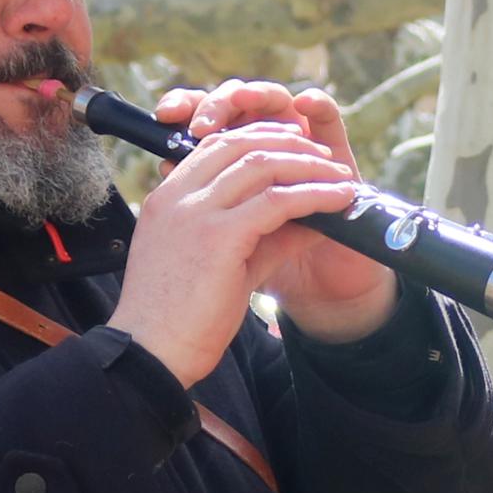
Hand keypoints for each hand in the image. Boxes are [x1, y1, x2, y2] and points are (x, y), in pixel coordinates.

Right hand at [109, 94, 386, 385]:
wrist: (151, 354)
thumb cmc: (180, 319)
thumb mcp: (223, 265)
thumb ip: (261, 237)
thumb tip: (309, 219)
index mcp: (168, 198)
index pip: (216, 145)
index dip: (260, 138)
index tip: (294, 147)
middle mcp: (178, 197)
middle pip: (240, 144)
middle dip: (289, 142)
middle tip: (324, 155)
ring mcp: (195, 213)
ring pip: (262, 165)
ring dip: (309, 165)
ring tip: (340, 175)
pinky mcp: (218, 237)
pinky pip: (277, 201)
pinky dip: (314, 194)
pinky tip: (339, 198)